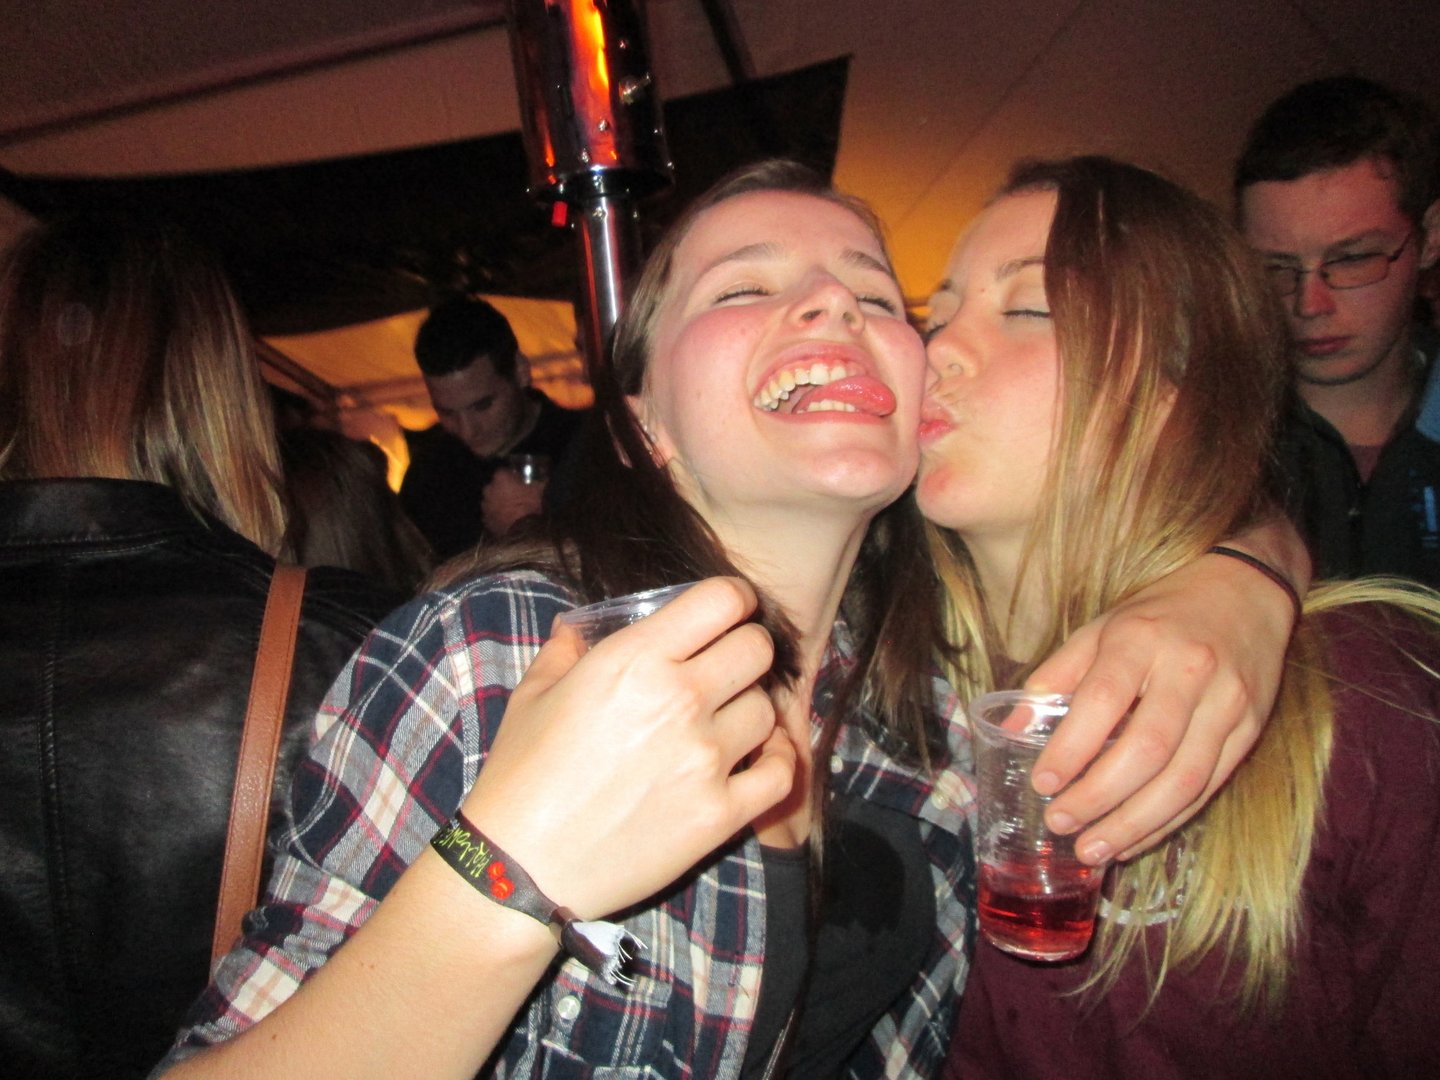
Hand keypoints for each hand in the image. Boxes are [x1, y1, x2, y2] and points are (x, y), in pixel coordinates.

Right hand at [459, 577, 791, 916]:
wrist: (520, 867)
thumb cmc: (520, 776)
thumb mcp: (532, 696)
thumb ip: (565, 651)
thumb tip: (577, 629)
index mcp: (635, 659)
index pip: (722, 601)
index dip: (733, 599)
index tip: (726, 612)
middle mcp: (680, 699)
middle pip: (756, 649)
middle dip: (744, 650)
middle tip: (725, 668)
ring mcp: (706, 759)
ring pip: (768, 709)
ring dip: (750, 709)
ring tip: (723, 722)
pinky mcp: (720, 814)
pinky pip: (779, 772)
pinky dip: (777, 761)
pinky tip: (757, 759)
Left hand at [482, 468, 545, 535]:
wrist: (523, 531)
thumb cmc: (531, 506)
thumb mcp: (540, 489)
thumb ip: (537, 480)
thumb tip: (541, 478)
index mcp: (501, 477)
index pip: (504, 471)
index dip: (512, 476)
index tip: (519, 481)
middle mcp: (489, 488)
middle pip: (495, 485)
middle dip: (503, 489)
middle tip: (515, 495)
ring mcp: (485, 504)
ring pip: (491, 500)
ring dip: (498, 502)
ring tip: (511, 509)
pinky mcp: (485, 519)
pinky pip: (490, 513)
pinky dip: (496, 515)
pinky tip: (506, 519)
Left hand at [1024, 550, 1295, 863]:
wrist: (1246, 589)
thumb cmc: (1159, 614)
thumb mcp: (1101, 628)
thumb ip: (1055, 676)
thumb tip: (1011, 728)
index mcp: (1141, 640)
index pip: (1103, 701)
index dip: (1072, 749)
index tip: (1043, 783)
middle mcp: (1188, 671)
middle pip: (1146, 750)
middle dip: (1100, 797)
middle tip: (1061, 824)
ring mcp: (1227, 703)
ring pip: (1183, 779)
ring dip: (1134, 824)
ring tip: (1094, 850)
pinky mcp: (1251, 729)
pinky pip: (1208, 787)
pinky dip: (1169, 821)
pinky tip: (1135, 840)